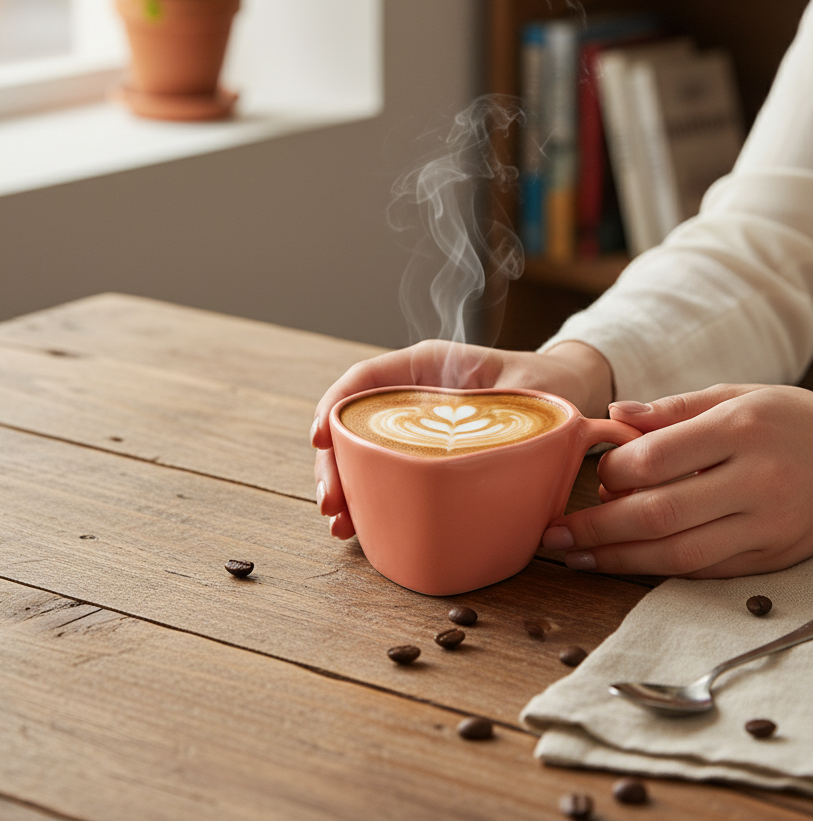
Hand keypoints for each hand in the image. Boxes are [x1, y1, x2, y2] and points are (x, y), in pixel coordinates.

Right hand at [311, 338, 612, 539]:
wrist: (571, 393)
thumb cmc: (552, 384)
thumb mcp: (535, 395)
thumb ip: (529, 417)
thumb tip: (529, 450)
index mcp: (430, 365)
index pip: (367, 378)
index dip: (335, 406)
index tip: (321, 438)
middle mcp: (415, 394)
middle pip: (355, 423)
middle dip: (334, 463)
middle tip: (332, 505)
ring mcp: (417, 426)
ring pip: (364, 452)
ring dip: (346, 486)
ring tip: (341, 525)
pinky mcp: (426, 454)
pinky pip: (388, 471)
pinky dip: (370, 496)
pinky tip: (361, 526)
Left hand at [542, 383, 812, 577]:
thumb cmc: (788, 420)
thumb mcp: (736, 395)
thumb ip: (673, 408)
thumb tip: (614, 415)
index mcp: (740, 430)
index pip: (657, 459)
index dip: (614, 472)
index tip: (598, 475)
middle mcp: (756, 481)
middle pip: (661, 514)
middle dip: (599, 528)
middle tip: (556, 534)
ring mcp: (767, 527)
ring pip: (680, 554)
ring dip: (619, 560)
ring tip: (577, 558)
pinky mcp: (772, 559)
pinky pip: (706, 570)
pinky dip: (661, 570)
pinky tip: (627, 564)